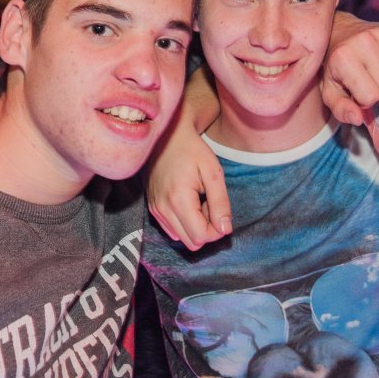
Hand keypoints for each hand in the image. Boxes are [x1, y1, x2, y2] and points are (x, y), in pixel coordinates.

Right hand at [146, 116, 230, 251]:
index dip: (216, 229)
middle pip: (191, 242)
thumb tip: (225, 230)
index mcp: (178, 200)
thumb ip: (220, 203)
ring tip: (198, 200)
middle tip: (209, 203)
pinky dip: (184, 222)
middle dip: (206, 229)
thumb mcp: (213, 173)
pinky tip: (188, 202)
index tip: (219, 208)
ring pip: (181, 237)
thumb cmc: (193, 150)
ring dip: (195, 225)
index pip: (201, 237)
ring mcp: (155, 210)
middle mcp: (162, 209)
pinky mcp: (153, 208)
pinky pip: (172, 229)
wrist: (168, 135)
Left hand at [321, 13, 378, 124]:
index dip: (366, 99)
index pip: (371, 96)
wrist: (342, 32)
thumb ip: (341, 109)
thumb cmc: (336, 67)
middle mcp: (365, 41)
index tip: (358, 90)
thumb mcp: (330, 92)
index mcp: (344, 58)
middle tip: (371, 81)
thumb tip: (358, 118)